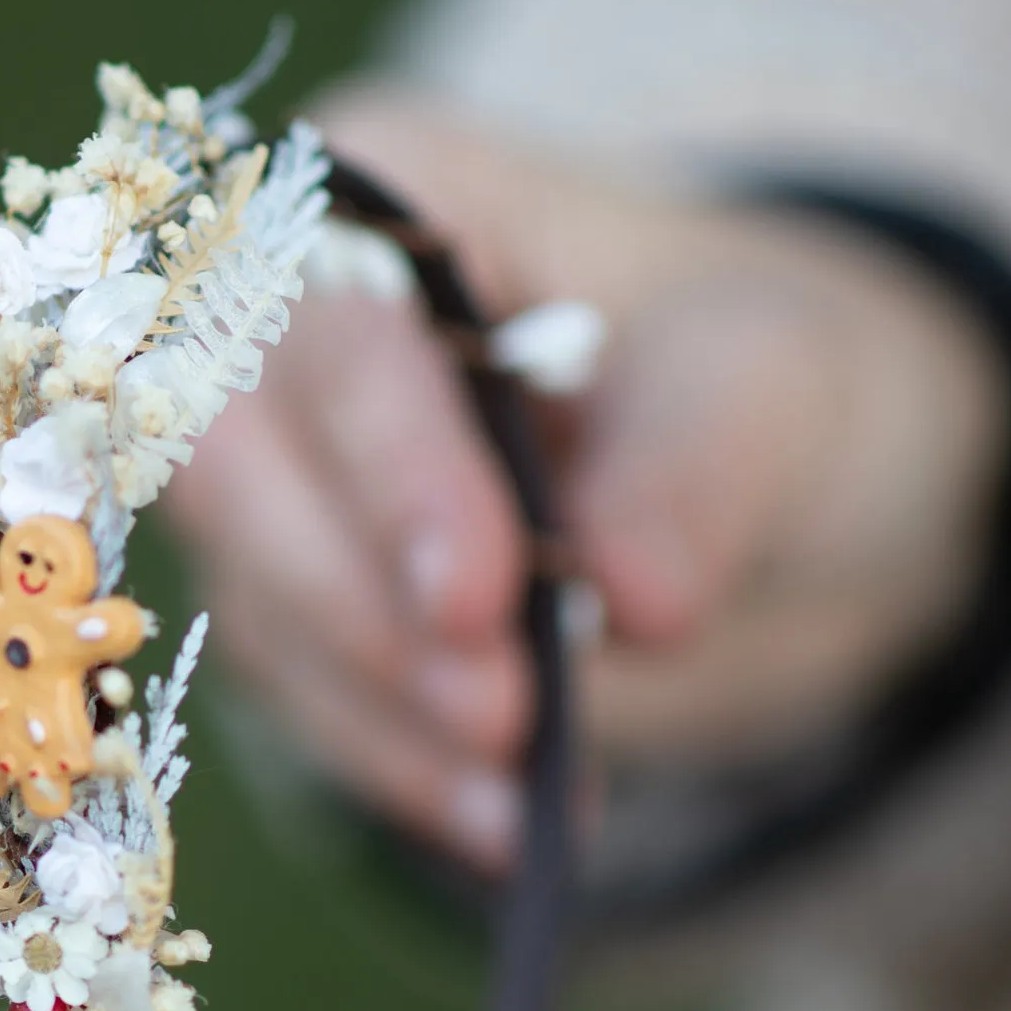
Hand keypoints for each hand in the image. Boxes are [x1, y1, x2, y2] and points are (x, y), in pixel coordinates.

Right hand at [164, 96, 1010, 866]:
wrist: (750, 458)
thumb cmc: (744, 361)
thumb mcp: (774, 383)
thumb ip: (701, 472)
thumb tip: (634, 602)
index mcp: (379, 190)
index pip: (332, 325)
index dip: (388, 466)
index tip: (480, 602)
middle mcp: (277, 315)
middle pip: (236, 466)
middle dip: (360, 609)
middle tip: (500, 717)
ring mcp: (269, 464)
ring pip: (255, 594)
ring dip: (383, 715)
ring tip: (528, 800)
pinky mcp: (286, 591)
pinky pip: (302, 689)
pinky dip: (398, 766)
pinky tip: (504, 820)